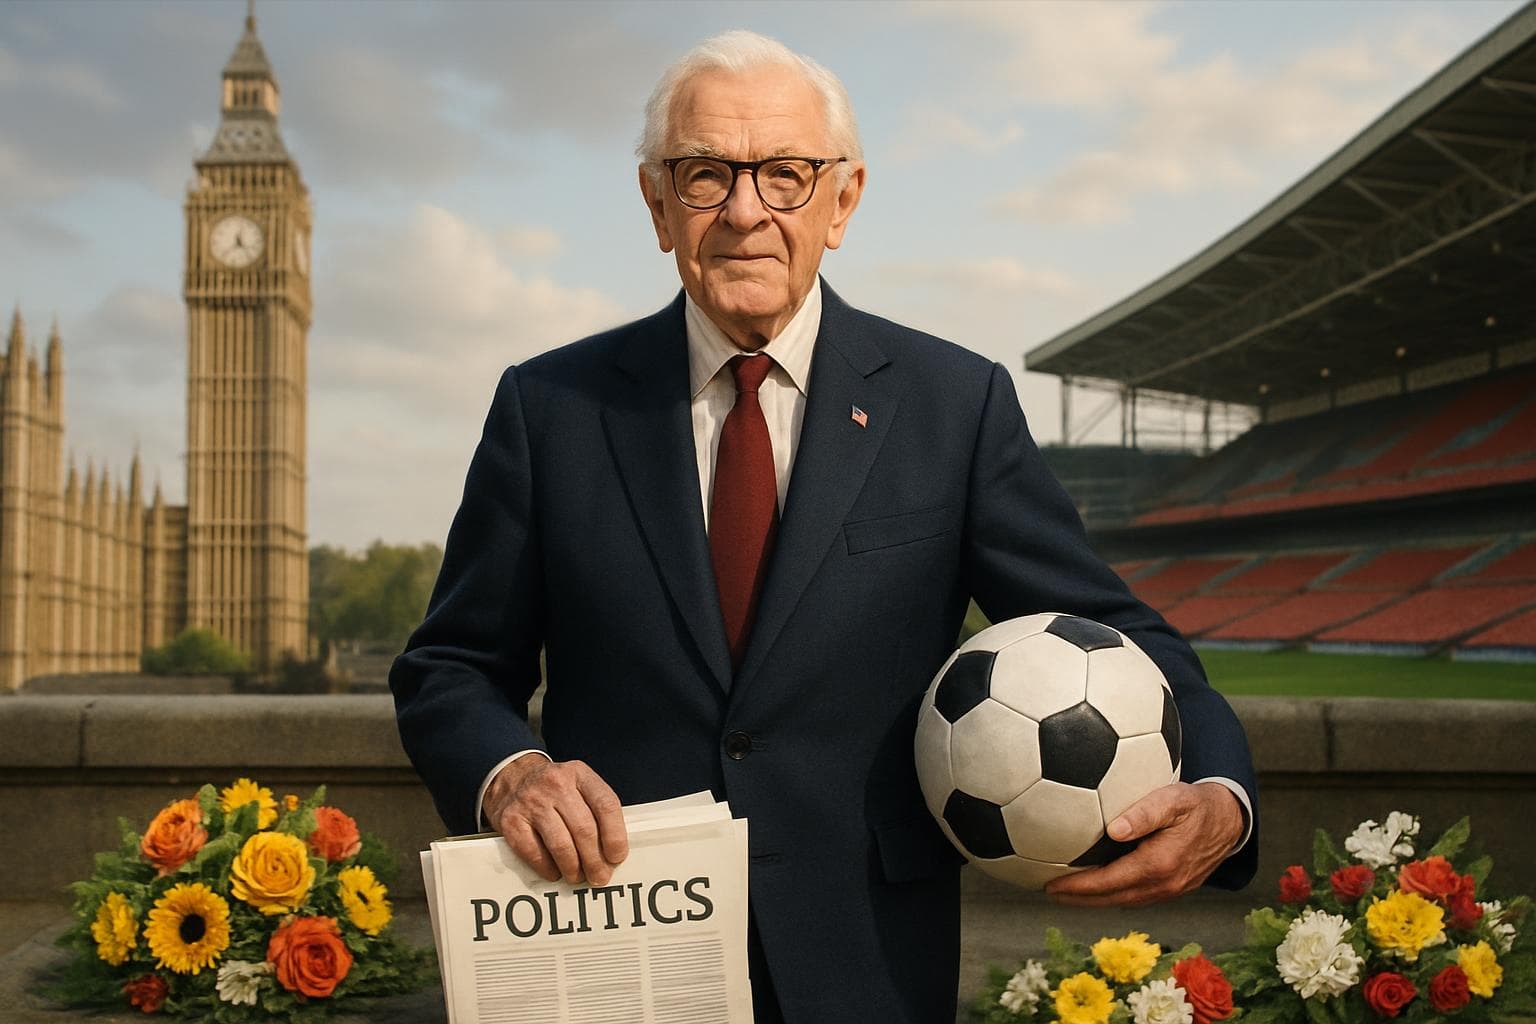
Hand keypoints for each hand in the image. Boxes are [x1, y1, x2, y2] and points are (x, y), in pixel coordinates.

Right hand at [483, 753, 629, 885]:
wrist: (512, 778)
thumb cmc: (553, 790)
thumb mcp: (578, 785)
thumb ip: (596, 810)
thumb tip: (612, 853)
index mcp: (579, 774)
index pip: (606, 805)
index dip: (615, 836)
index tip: (617, 857)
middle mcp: (555, 784)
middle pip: (584, 830)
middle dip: (595, 861)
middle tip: (600, 877)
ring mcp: (531, 801)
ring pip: (561, 846)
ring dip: (573, 868)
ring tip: (578, 877)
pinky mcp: (511, 821)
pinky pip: (535, 854)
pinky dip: (549, 869)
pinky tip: (555, 872)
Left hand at [1044, 781, 1243, 906]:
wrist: (1231, 820)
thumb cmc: (1198, 804)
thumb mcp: (1173, 798)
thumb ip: (1145, 812)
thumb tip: (1114, 829)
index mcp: (1159, 864)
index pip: (1109, 881)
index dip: (1079, 886)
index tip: (1052, 884)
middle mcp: (1164, 884)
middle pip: (1112, 898)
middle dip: (1079, 899)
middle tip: (1049, 892)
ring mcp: (1171, 890)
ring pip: (1124, 901)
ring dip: (1095, 900)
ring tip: (1068, 892)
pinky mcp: (1174, 888)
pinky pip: (1137, 897)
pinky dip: (1114, 894)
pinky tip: (1100, 886)